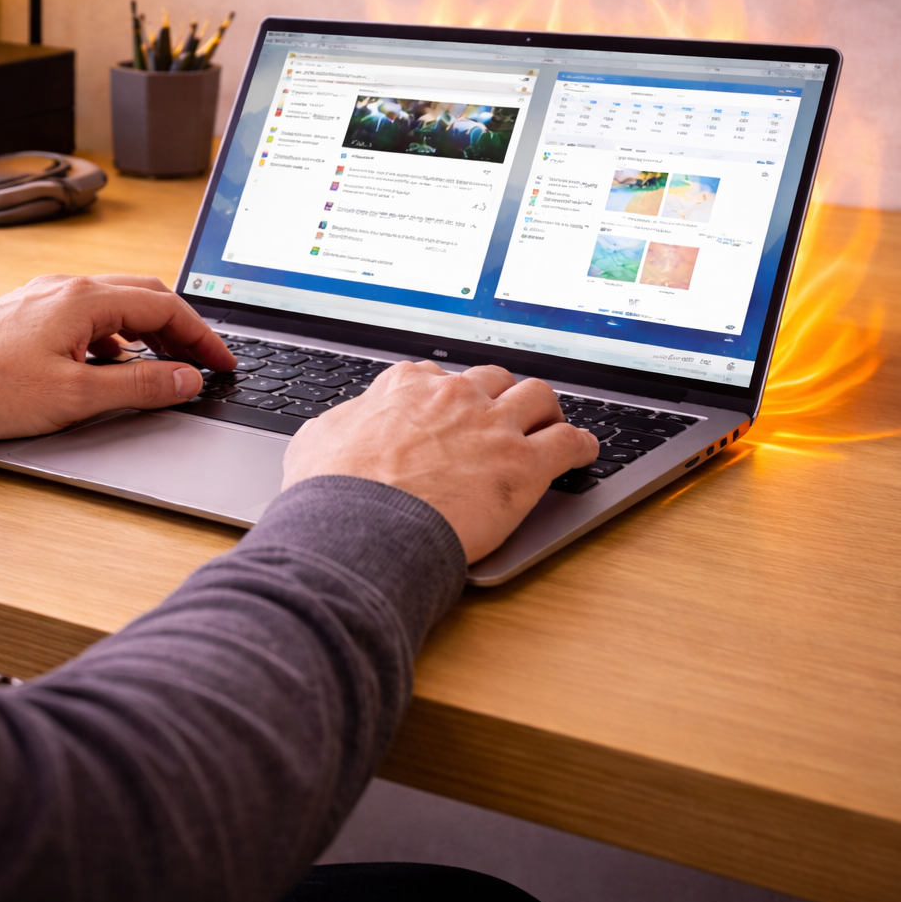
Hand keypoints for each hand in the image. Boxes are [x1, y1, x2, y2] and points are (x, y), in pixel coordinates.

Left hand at [0, 275, 235, 438]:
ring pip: (117, 304)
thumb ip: (139, 386)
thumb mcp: (75, 395)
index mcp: (85, 299)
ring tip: (165, 365)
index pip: (166, 306)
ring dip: (149, 330)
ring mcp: (45, 298)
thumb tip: (186, 379)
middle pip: (145, 296)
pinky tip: (111, 364)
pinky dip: (116, 336)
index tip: (223, 363)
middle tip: (203, 362)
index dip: (203, 337)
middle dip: (182, 328)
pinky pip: (88, 315)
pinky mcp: (27, 314)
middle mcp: (67, 288)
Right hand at [281, 362, 598, 562]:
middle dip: (501, 395)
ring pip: (538, 397)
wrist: (361, 526)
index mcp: (406, 387)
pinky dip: (581, 445)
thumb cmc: (334, 492)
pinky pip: (569, 441)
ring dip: (545, 410)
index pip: (436, 376)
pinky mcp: (523, 464)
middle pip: (493, 379)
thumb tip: (335, 430)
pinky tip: (584, 452)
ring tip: (550, 425)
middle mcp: (454, 396)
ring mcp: (493, 426)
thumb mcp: (316, 442)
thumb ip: (339, 426)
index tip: (449, 410)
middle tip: (505, 416)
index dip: (445, 395)